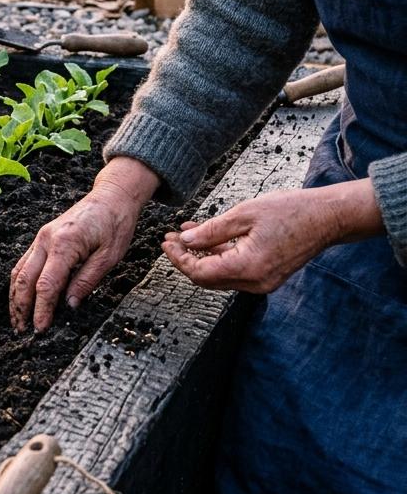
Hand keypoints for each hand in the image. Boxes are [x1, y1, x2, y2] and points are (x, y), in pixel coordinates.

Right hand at [10, 158, 158, 331]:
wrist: (112, 196)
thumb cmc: (115, 223)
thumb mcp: (110, 256)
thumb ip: (87, 280)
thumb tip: (70, 305)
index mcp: (64, 244)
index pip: (46, 285)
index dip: (41, 310)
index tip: (41, 329)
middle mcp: (46, 239)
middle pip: (25, 279)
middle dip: (21, 307)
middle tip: (23, 331)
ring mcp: (41, 237)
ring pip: (19, 270)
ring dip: (15, 297)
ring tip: (18, 320)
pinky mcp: (42, 237)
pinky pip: (25, 262)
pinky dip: (20, 282)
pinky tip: (22, 297)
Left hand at [162, 179, 383, 293]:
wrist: (327, 218)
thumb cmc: (290, 210)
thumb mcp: (245, 214)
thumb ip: (213, 230)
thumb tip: (186, 241)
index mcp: (247, 267)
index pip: (199, 272)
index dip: (179, 258)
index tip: (166, 241)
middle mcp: (254, 282)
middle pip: (207, 278)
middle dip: (186, 259)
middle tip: (170, 239)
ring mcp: (262, 282)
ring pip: (220, 275)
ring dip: (201, 257)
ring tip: (184, 235)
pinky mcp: (267, 276)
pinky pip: (235, 270)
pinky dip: (218, 256)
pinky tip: (206, 238)